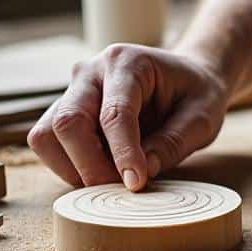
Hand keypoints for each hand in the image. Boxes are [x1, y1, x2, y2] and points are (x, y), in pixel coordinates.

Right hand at [28, 44, 228, 189]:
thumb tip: (141, 173)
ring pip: (48, 135)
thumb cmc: (195, 94)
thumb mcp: (203, 116)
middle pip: (68, 122)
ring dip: (74, 167)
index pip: (114, 113)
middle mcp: (90, 72)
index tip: (136, 183)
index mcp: (127, 62)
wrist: (187, 79)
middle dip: (91, 165)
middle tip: (123, 188)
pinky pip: (49, 144)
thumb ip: (175, 142)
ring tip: (114, 179)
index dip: (122, 153)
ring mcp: (72, 90)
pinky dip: (70, 165)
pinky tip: (103, 170)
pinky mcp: (64, 110)